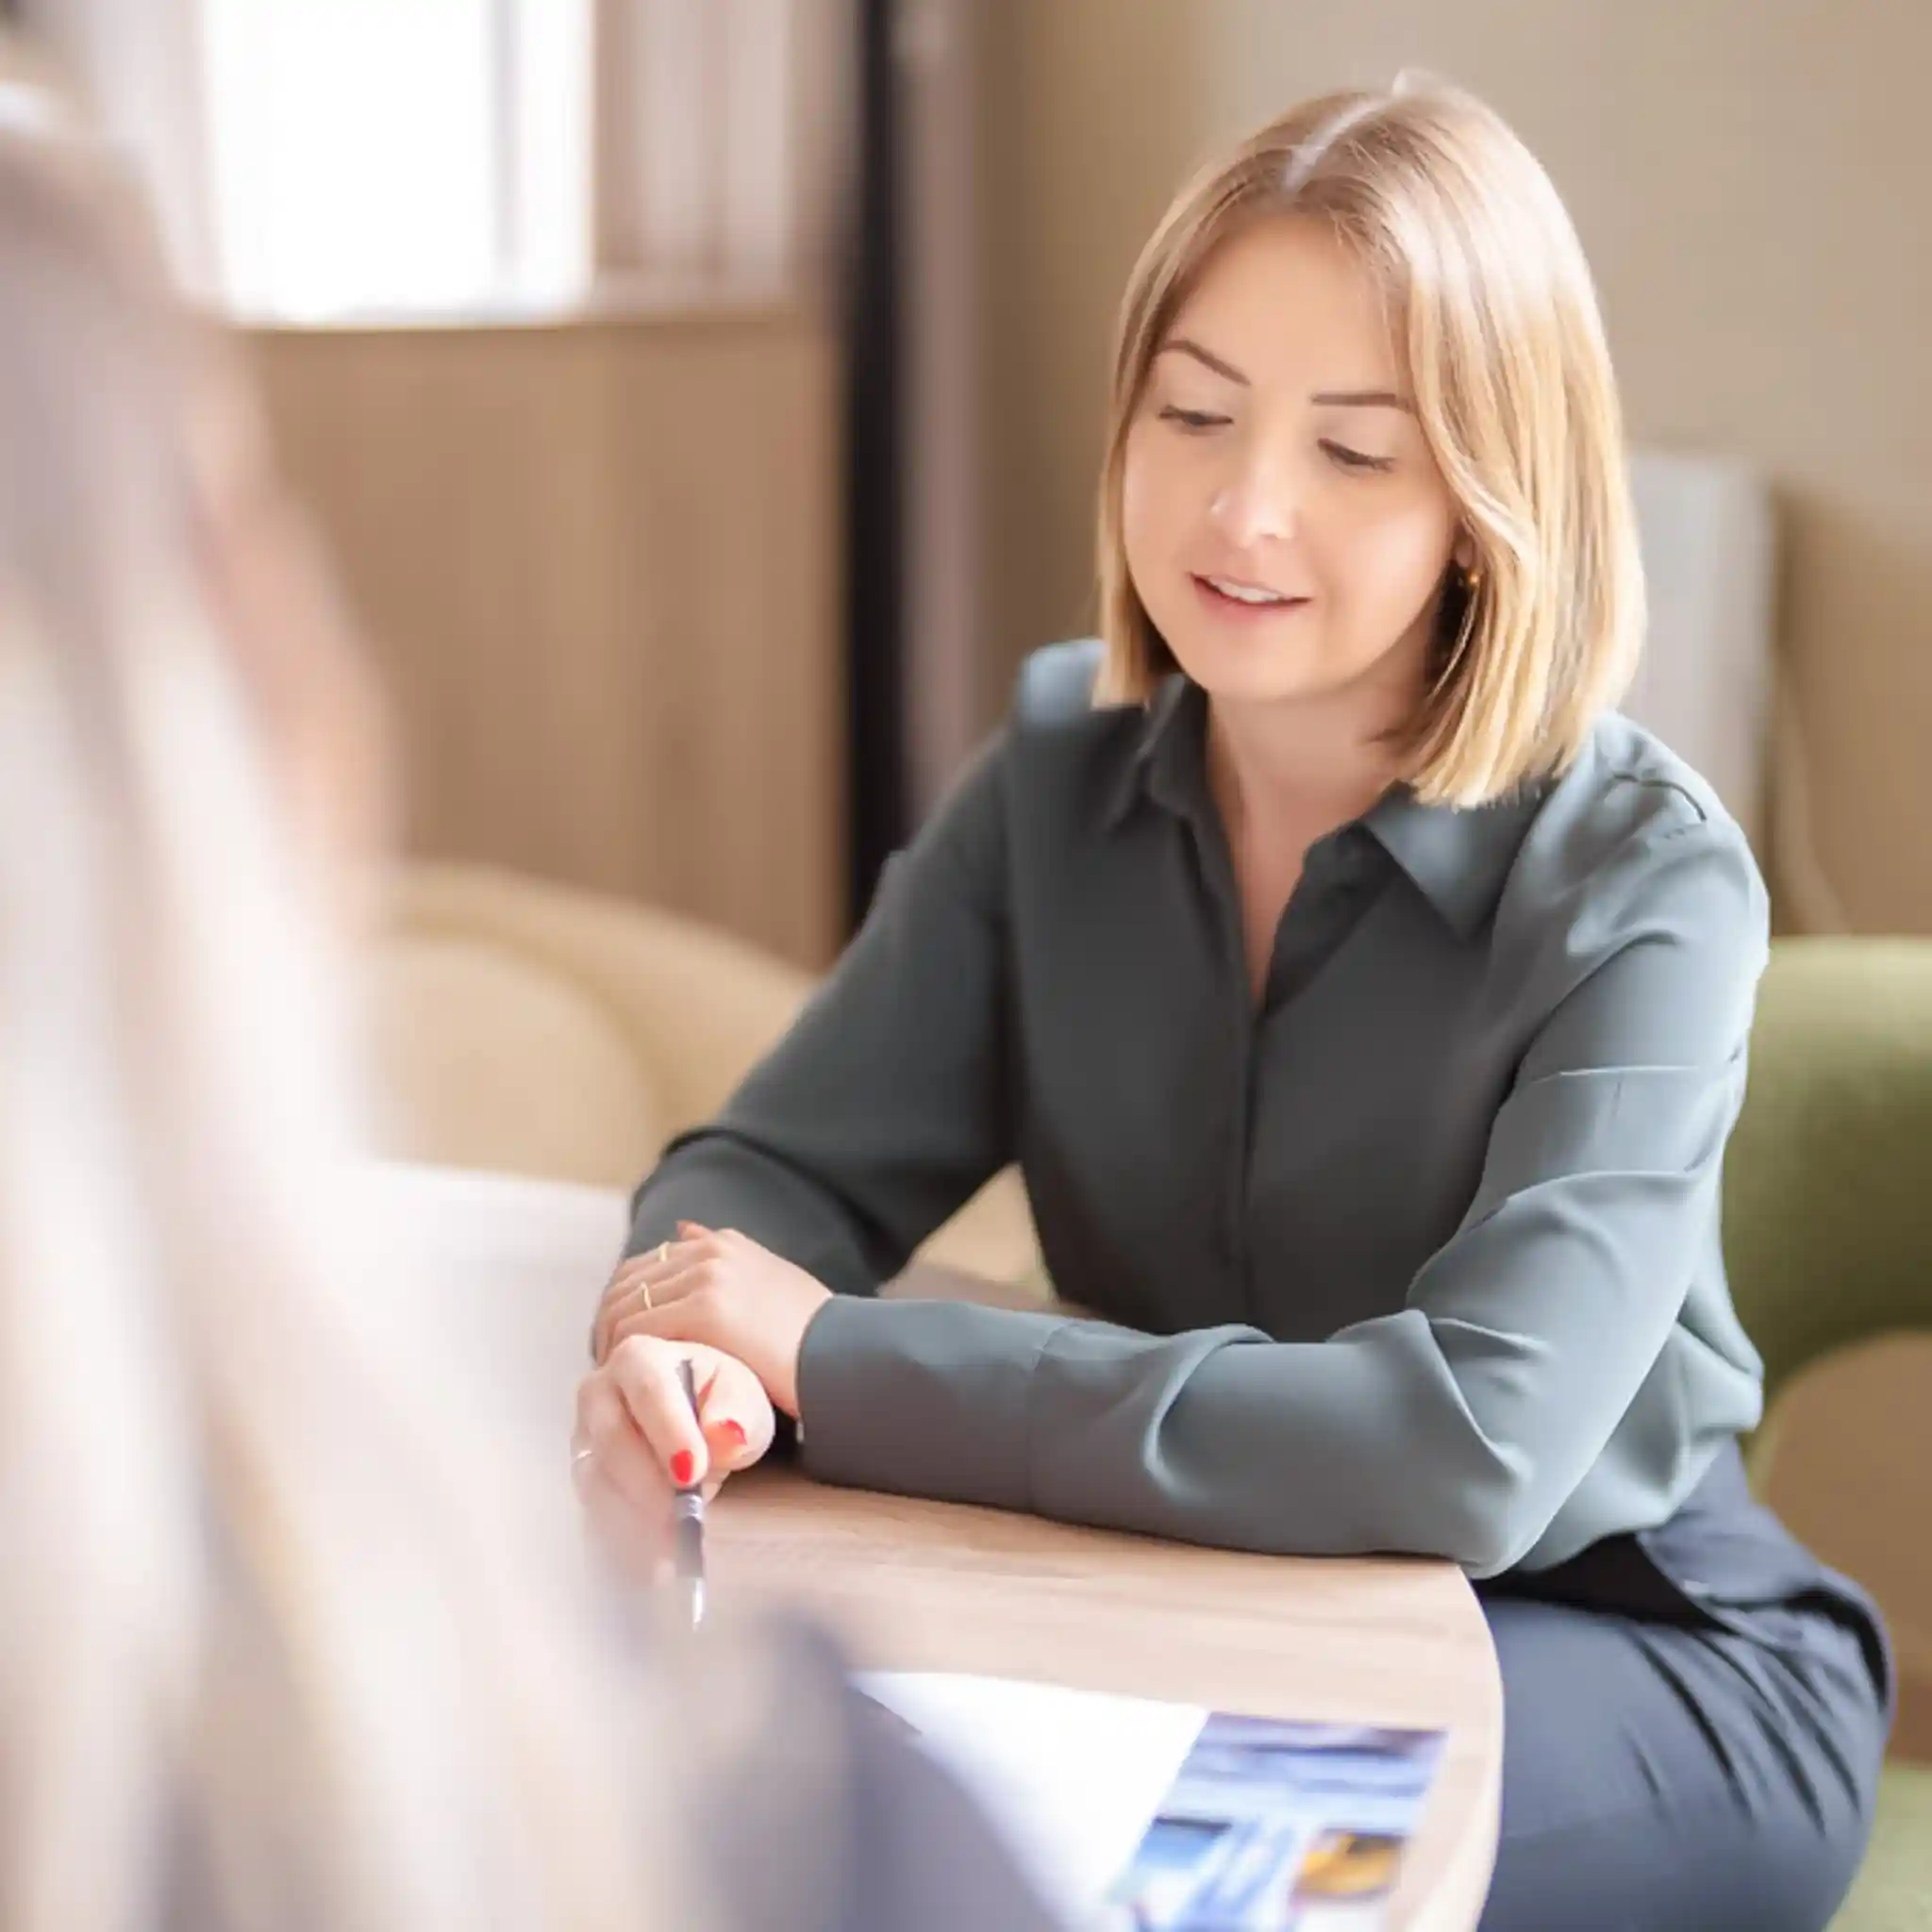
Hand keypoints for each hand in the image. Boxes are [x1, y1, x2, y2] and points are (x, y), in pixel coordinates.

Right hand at [571, 1336, 773, 1582]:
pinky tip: (652, 1567)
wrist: (698, 1423)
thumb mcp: (744, 1400)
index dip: (668, 1431)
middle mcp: (599, 1396)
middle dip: (648, 1485)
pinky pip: (592, 1517)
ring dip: (633, 1522)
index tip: (691, 1472)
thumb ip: (738, 1414)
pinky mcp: (585, 1483)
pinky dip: (622, 1545)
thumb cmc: (720, 1402)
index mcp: (640, 1358)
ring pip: (597, 1483)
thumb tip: (725, 1435)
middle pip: (612, 1439)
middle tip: (682, 1521)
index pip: (649, 1388)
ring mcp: (584, 1441)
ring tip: (673, 1553)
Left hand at [592, 1223, 831, 1416]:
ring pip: (625, 1308)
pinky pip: (638, 1332)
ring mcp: (707, 1276)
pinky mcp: (706, 1309)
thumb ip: (729, 1255)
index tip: (620, 1345)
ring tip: (616, 1381)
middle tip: (610, 1368)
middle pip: (626, 1283)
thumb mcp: (771, 1279)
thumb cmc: (812, 1335)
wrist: (844, 1357)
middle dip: (610, 1325)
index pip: (642, 1265)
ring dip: (610, 1344)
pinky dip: (623, 1358)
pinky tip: (629, 1385)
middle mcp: (710, 1249)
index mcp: (722, 1242)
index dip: (623, 1306)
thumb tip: (685, 1228)